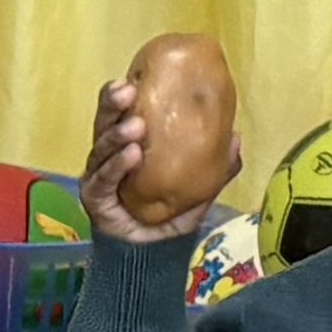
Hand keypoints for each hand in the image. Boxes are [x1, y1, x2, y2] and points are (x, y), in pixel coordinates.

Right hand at [80, 70, 238, 245]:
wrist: (154, 255)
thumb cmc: (169, 217)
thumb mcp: (199, 188)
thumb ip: (215, 166)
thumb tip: (236, 136)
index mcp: (129, 144)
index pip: (122, 112)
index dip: (124, 93)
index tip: (135, 76)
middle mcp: (109, 154)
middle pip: (105, 121)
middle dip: (112, 103)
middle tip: (126, 89)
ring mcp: (98, 175)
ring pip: (101, 147)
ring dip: (117, 133)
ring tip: (135, 125)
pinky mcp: (94, 197)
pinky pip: (104, 178)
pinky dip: (117, 165)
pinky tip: (132, 154)